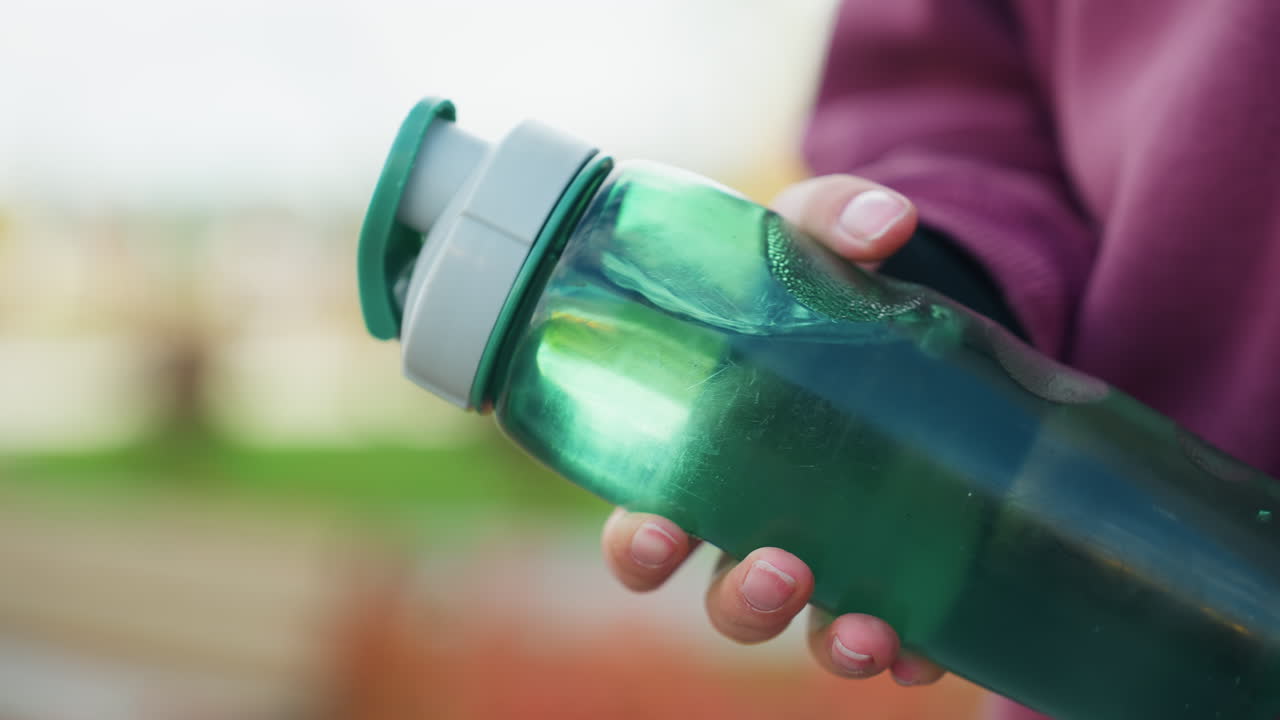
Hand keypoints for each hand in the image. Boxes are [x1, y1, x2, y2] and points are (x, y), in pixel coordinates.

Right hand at [600, 175, 946, 685]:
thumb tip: (890, 222)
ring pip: (806, 625)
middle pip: (725, 594)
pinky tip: (931, 646)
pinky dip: (911, 651)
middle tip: (779, 570)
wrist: (907, 311)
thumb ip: (833, 220)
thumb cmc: (821, 285)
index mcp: (705, 455)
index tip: (656, 534)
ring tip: (864, 630)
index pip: (646, 521)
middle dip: (742, 599)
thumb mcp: (814, 242)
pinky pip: (898, 632)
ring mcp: (831, 551)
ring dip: (826, 641)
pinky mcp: (900, 563)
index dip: (639, 543)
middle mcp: (756, 522)